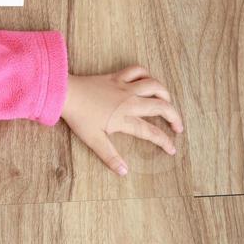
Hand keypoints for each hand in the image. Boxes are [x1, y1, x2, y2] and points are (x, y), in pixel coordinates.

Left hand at [60, 65, 181, 175]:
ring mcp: (124, 87)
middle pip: (161, 106)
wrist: (65, 93)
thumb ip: (110, 156)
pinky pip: (137, 70)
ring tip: (167, 103)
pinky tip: (148, 81)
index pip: (151, 132)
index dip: (164, 141)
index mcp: (124, 118)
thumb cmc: (78, 117)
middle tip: (178, 126)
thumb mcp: (93, 140)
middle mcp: (129, 101)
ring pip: (154, 85)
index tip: (172, 149)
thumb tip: (124, 172)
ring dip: (165, 94)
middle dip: (174, 117)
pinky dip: (147, 74)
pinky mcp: (116, 76)